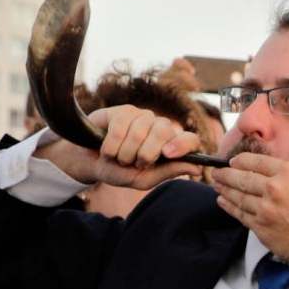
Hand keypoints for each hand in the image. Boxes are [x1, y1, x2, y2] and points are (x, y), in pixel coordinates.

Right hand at [37, 103, 203, 189]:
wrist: (92, 163)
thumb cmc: (121, 172)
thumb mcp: (143, 178)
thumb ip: (168, 172)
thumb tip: (197, 168)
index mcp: (170, 146)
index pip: (190, 140)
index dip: (182, 144)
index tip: (168, 154)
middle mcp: (161, 128)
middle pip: (164, 131)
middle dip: (145, 154)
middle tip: (134, 164)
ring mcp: (143, 117)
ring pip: (140, 131)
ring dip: (124, 153)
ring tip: (119, 158)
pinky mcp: (124, 110)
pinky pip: (120, 126)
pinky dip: (111, 145)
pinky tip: (107, 149)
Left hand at [211, 133, 288, 262]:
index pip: (257, 162)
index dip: (242, 160)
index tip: (234, 161)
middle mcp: (273, 190)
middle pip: (242, 177)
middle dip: (227, 173)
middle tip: (216, 172)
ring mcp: (264, 210)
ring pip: (238, 195)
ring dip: (224, 188)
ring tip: (216, 184)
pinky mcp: (260, 228)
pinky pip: (240, 214)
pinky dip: (229, 206)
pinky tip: (222, 202)